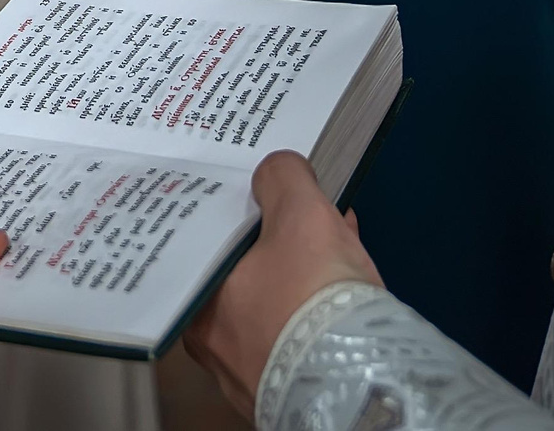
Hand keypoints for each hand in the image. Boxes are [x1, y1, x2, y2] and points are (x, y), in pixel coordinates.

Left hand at [184, 152, 382, 418]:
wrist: (359, 381)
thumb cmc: (311, 294)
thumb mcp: (299, 212)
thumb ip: (280, 178)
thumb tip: (274, 169)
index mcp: (195, 306)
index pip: (205, 245)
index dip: (233, 211)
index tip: (253, 191)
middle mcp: (212, 345)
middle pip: (241, 272)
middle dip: (273, 237)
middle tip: (294, 208)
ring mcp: (251, 370)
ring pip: (274, 300)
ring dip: (302, 265)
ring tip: (334, 231)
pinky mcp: (292, 384)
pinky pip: (299, 326)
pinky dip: (318, 297)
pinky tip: (346, 272)